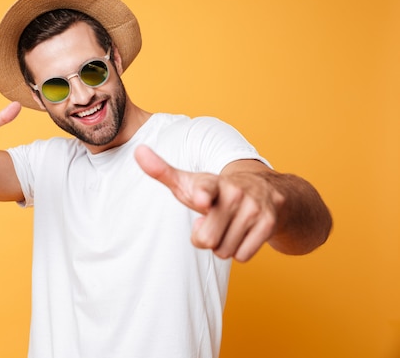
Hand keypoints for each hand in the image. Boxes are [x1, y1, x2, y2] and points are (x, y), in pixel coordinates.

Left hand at [134, 145, 284, 261]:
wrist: (267, 192)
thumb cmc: (216, 192)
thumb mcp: (189, 182)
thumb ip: (161, 171)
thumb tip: (138, 151)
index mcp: (210, 182)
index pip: (205, 188)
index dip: (202, 195)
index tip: (202, 200)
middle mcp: (233, 192)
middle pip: (206, 240)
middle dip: (207, 238)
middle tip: (215, 222)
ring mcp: (253, 207)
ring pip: (224, 251)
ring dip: (225, 244)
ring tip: (230, 225)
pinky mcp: (269, 223)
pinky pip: (242, 256)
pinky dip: (240, 250)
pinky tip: (244, 232)